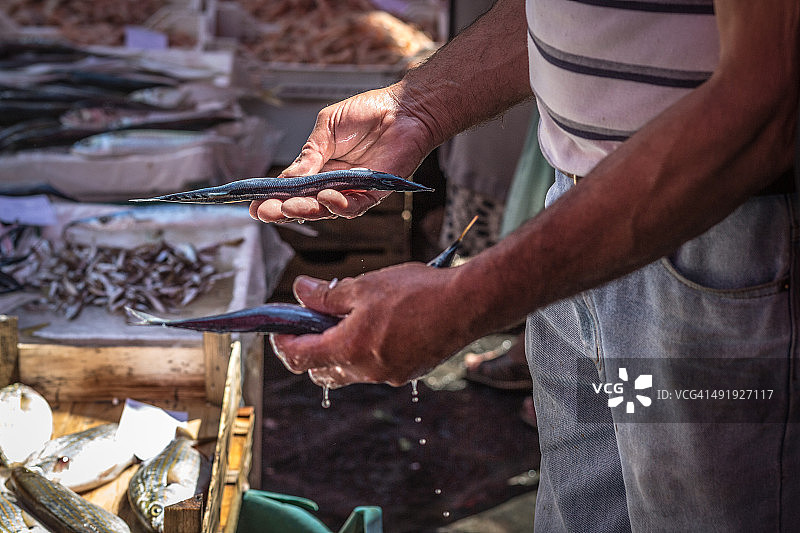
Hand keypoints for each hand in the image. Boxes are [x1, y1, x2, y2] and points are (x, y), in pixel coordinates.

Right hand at [250, 86, 436, 222]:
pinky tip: (327, 198)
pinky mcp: (374, 193)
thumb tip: (285, 178)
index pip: (292, 188)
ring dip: (307, 210)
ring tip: (290, 208)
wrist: (405, 109)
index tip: (253, 205)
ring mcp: (352, 189)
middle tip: (265, 213)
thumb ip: (309, 154)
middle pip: (305, 204)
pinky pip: (353, 207)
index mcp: (319, 166)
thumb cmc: (369, 112)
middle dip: (283, 210)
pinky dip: (339, 205)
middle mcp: (333, 182)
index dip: (273, 198)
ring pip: (326, 209)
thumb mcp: (328, 128)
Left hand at [270, 264, 471, 387]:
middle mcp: (366, 371)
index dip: (283, 343)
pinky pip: (374, 367)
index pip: (299, 358)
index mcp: (349, 349)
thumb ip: (327, 295)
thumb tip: (300, 291)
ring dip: (339, 349)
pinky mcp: (408, 372)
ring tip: (350, 315)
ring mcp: (388, 375)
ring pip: (349, 370)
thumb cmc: (416, 292)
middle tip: (312, 320)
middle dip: (310, 350)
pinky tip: (379, 324)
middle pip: (322, 371)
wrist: (466, 305)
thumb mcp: (364, 286)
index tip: (280, 327)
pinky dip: (366, 350)